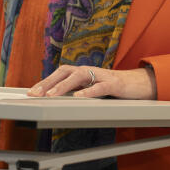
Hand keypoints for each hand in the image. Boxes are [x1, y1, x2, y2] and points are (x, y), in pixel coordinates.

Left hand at [27, 65, 155, 99]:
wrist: (138, 84)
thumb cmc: (112, 88)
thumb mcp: (91, 89)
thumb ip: (76, 91)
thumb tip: (56, 98)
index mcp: (83, 73)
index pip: (60, 73)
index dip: (45, 81)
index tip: (31, 91)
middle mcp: (90, 71)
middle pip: (65, 71)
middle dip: (49, 82)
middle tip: (36, 93)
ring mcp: (102, 76)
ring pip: (79, 77)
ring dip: (63, 85)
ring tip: (51, 95)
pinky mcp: (114, 84)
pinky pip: (99, 87)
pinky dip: (88, 92)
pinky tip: (78, 98)